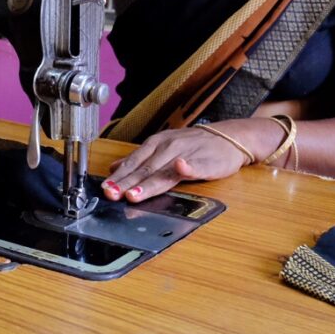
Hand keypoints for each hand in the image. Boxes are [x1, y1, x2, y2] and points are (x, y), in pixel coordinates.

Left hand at [101, 121, 263, 202]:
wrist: (228, 138)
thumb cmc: (194, 145)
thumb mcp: (163, 146)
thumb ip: (140, 158)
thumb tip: (114, 167)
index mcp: (157, 144)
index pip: (134, 163)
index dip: (119, 177)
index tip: (105, 188)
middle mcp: (169, 148)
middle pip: (145, 170)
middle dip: (127, 184)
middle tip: (113, 195)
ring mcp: (188, 154)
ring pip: (166, 171)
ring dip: (149, 182)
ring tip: (135, 193)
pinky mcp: (207, 162)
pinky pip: (197, 165)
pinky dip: (189, 167)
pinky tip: (182, 168)